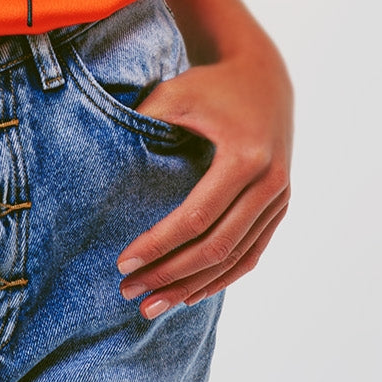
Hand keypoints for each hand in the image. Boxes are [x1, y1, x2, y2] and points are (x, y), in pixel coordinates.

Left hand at [115, 41, 292, 318]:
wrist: (263, 75)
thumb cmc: (210, 84)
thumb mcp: (175, 94)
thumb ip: (144, 125)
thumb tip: (101, 165)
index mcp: (245, 157)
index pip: (197, 217)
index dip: (159, 244)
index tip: (123, 263)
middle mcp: (270, 184)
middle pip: (217, 247)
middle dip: (171, 275)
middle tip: (131, 293)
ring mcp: (279, 199)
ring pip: (236, 258)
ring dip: (194, 287)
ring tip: (153, 306)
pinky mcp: (279, 207)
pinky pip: (251, 253)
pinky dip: (221, 277)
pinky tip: (190, 294)